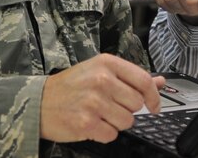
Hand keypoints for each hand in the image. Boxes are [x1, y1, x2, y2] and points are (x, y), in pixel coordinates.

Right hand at [39, 54, 165, 142]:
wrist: (38, 102)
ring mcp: (94, 102)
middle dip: (127, 109)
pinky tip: (92, 123)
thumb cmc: (70, 86)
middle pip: (136, 103)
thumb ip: (130, 77)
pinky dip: (104, 133)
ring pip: (127, 121)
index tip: (154, 105)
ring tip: (99, 114)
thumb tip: (159, 81)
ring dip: (116, 122)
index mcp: (106, 63)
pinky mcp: (86, 123)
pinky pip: (112, 135)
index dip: (154, 96)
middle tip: (110, 106)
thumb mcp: (99, 71)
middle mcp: (102, 80)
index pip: (143, 80)